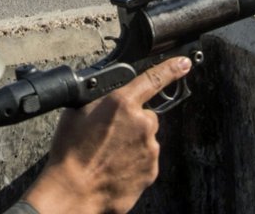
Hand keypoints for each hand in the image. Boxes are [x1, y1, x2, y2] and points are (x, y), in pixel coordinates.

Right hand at [23, 56, 192, 213]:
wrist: (73, 190)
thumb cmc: (70, 152)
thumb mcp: (78, 111)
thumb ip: (101, 99)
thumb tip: (108, 95)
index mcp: (123, 102)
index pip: (154, 79)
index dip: (171, 69)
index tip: (184, 63)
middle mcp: (142, 123)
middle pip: (146, 116)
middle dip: (132, 123)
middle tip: (109, 137)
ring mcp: (150, 149)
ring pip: (146, 140)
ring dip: (132, 145)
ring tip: (108, 156)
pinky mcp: (151, 171)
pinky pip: (145, 161)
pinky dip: (134, 163)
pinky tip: (114, 169)